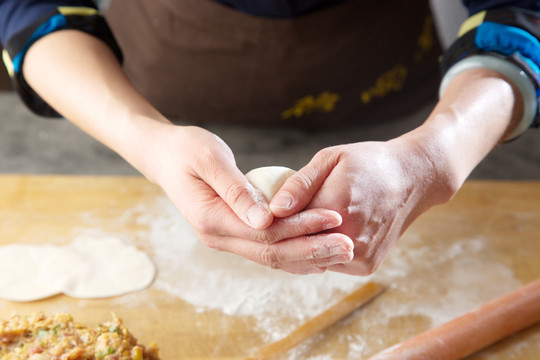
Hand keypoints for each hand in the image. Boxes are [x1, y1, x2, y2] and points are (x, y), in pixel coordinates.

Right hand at [145, 125, 353, 273]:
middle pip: (273, 253)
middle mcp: (219, 237)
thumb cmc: (187, 150)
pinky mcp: (234, 233)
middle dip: (313, 249)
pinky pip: (267, 250)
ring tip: (342, 251)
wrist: (164, 157)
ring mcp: (226, 239)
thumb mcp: (210, 159)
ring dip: (308, 256)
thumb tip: (265, 219)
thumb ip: (236, 189)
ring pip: (272, 257)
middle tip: (349, 245)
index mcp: (212, 219)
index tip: (335, 218)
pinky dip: (294, 253)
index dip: (302, 227)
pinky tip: (318, 253)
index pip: (266, 233)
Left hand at [269, 136, 454, 274]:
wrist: (414, 179)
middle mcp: (350, 239)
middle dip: (279, 236)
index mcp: (338, 208)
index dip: (268, 220)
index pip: (287, 224)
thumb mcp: (332, 159)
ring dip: (297, 245)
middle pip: (297, 246)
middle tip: (265, 223)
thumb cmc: (369, 163)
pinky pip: (329, 263)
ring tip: (289, 226)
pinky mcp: (367, 266)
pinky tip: (312, 234)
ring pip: (311, 259)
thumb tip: (272, 209)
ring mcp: (360, 257)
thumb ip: (300, 185)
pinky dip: (317, 251)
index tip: (254, 212)